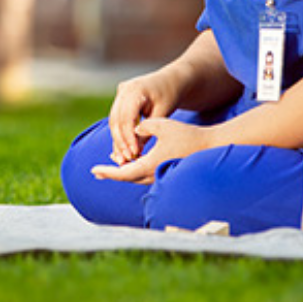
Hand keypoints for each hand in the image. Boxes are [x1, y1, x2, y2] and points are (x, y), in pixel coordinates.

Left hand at [92, 118, 208, 184]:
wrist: (208, 146)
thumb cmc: (186, 135)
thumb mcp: (162, 125)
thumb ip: (143, 126)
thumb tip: (133, 130)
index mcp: (151, 165)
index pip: (123, 173)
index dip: (108, 172)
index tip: (94, 170)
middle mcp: (154, 174)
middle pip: (127, 177)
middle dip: (111, 173)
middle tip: (96, 172)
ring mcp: (160, 174)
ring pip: (135, 176)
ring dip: (122, 171)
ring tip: (110, 165)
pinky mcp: (165, 171)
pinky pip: (144, 173)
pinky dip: (133, 169)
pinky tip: (129, 162)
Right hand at [107, 73, 179, 165]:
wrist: (171, 81)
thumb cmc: (170, 96)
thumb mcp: (162, 114)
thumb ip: (148, 130)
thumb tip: (135, 151)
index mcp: (135, 89)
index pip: (126, 117)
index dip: (128, 137)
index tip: (134, 153)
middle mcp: (124, 90)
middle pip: (116, 120)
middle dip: (120, 141)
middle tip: (126, 159)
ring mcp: (120, 93)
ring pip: (113, 121)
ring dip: (117, 140)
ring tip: (123, 158)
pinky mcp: (120, 99)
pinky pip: (116, 119)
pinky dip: (119, 134)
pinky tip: (122, 150)